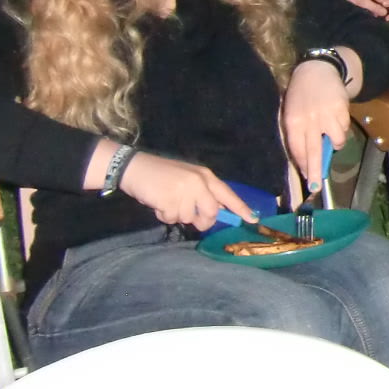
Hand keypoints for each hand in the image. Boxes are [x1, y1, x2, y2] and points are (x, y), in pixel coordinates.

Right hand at [117, 150, 252, 231]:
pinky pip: (172, 219)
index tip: (253, 219)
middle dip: (201, 220)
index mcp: (205, 176)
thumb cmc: (162, 174)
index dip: (240, 208)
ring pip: (189, 218)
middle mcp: (198, 182)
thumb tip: (216, 212)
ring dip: (176, 215)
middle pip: (211, 213)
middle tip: (187, 214)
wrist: (135, 168)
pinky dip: (163, 215)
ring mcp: (185, 191)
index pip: (227, 194)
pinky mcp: (170, 200)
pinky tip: (158, 202)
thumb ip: (203, 193)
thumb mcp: (187, 178)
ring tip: (166, 200)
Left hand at [281, 55, 354, 192]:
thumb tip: (306, 160)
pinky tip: (336, 118)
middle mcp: (308, 120)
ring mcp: (326, 116)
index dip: (303, 165)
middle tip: (316, 188)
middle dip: (315, 172)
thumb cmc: (301, 95)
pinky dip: (341, 128)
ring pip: (336, 141)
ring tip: (331, 134)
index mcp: (292, 122)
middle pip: (313, 152)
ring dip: (335, 143)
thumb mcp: (291, 113)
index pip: (297, 150)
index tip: (307, 178)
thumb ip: (297, 134)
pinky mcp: (341, 110)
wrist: (318, 70)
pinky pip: (344, 129)